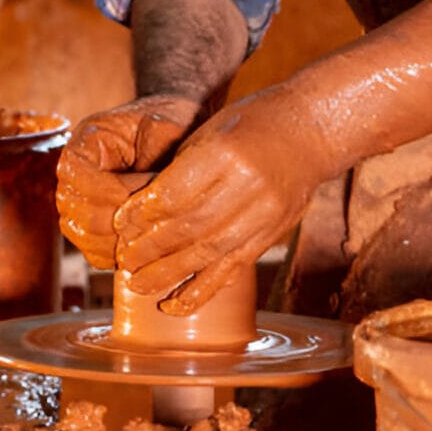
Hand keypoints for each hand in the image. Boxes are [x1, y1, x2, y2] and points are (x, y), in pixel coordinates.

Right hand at [56, 95, 200, 267]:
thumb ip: (149, 156)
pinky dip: (125, 254)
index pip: (79, 177)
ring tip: (159, 224)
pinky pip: (99, 255)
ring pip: (88, 240)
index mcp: (84, 145)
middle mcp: (73, 179)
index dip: (115, 190)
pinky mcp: (95, 231)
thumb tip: (144, 200)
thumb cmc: (175, 126)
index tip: (152, 187)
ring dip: (126, 239)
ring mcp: (80, 207)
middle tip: (162, 212)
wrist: (182, 133)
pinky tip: (151, 240)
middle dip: (124, 219)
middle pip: (80, 216)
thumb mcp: (165, 129)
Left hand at [114, 85, 323, 313]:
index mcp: (226, 154)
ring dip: (168, 274)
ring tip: (137, 285)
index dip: (142, 214)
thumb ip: (180, 170)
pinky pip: (232, 270)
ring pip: (208, 254)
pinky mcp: (270, 237)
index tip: (120, 225)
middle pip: (189, 228)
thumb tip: (139, 214)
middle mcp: (248, 188)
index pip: (175, 194)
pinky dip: (200, 292)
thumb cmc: (251, 124)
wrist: (310, 132)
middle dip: (150, 249)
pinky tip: (173, 306)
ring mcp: (263, 216)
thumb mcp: (210, 131)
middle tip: (124, 261)